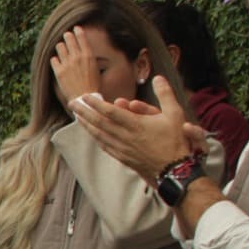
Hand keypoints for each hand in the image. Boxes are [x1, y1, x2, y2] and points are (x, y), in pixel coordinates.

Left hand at [49, 30, 100, 107]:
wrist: (85, 98)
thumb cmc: (93, 85)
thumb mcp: (96, 68)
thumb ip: (88, 58)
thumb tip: (83, 51)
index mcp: (88, 55)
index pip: (81, 37)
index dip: (77, 31)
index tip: (75, 28)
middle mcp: (77, 57)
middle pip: (68, 38)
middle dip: (67, 36)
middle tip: (66, 37)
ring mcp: (67, 64)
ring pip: (59, 46)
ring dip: (61, 47)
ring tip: (62, 50)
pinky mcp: (59, 72)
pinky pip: (53, 59)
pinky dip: (55, 60)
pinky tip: (58, 63)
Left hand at [73, 77, 202, 179]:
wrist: (175, 171)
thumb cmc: (175, 142)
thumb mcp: (175, 114)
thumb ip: (165, 94)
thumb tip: (158, 77)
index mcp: (135, 125)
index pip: (110, 111)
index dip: (95, 103)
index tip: (85, 96)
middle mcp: (125, 137)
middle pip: (99, 123)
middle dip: (84, 112)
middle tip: (72, 103)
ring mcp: (123, 149)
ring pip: (100, 135)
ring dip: (87, 125)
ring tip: (77, 117)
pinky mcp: (124, 158)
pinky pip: (105, 146)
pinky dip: (96, 138)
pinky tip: (92, 134)